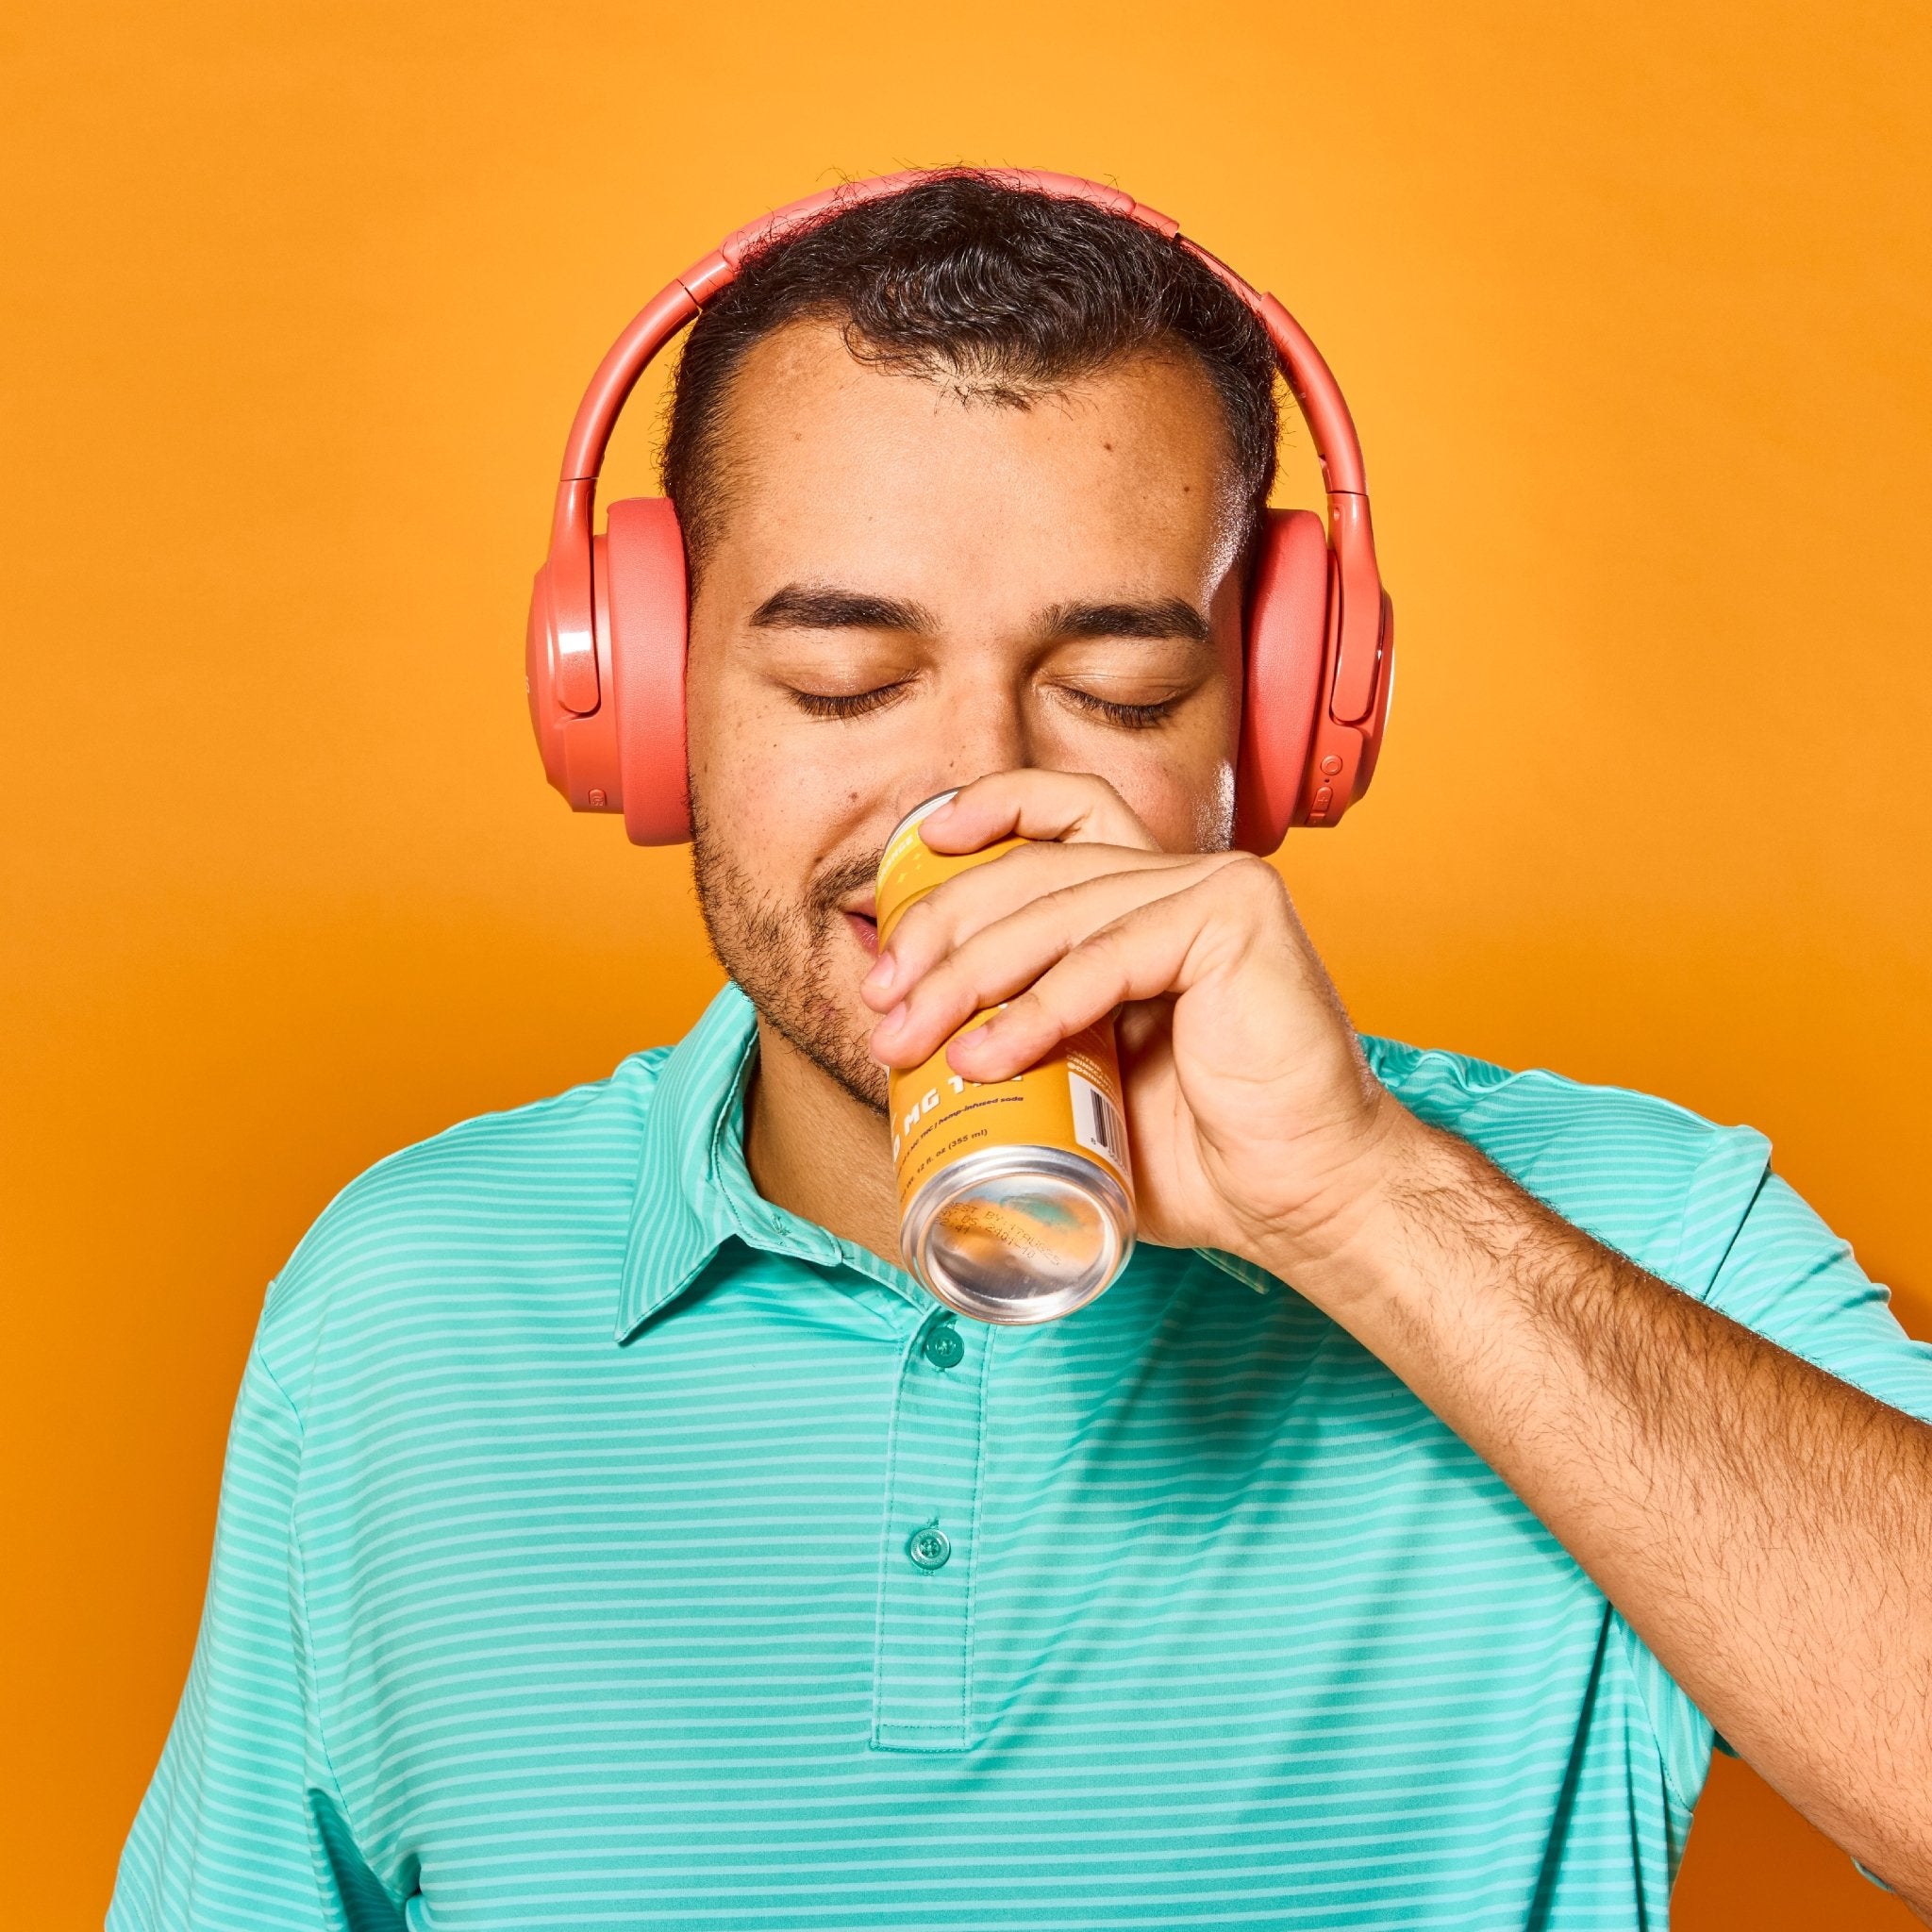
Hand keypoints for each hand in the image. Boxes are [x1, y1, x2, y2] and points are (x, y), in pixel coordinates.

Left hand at [858, 769, 1415, 1277]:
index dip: (988, 810)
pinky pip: (1107, 955)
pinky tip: (987, 1055)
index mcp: (1154, 899)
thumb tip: (915, 1042)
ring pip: (1059, 909)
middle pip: (1036, 867)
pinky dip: (1037, 1006)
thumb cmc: (1203, 1155)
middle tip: (884, 1003)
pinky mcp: (1235, 921)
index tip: (918, 850)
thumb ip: (1024, 1041)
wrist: (1304, 1198)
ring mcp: (1215, 889)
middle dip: (941, 932)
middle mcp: (1185, 878)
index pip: (1065, 813)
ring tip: (912, 1040)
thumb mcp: (1085, 1083)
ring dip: (968, 976)